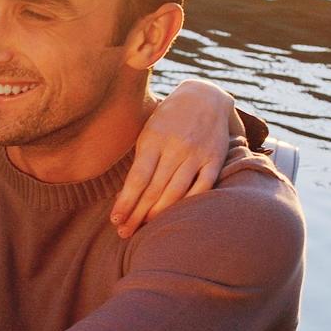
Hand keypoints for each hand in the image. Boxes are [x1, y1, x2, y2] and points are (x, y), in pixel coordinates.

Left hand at [113, 78, 237, 235]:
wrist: (205, 96)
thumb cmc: (168, 118)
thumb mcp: (149, 130)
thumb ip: (142, 158)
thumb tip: (127, 192)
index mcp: (154, 139)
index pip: (138, 178)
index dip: (126, 201)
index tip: (115, 220)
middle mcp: (176, 147)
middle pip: (154, 189)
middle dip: (138, 214)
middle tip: (124, 234)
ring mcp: (197, 153)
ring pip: (177, 191)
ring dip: (159, 213)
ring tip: (144, 229)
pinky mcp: (215, 158)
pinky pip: (203, 186)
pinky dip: (188, 203)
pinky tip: (176, 217)